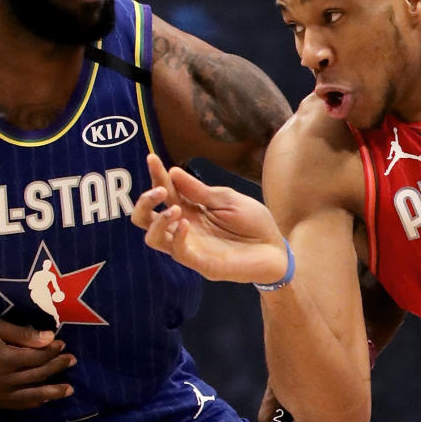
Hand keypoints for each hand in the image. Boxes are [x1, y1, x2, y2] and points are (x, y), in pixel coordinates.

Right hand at [0, 317, 75, 409]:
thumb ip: (21, 334)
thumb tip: (49, 337)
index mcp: (4, 359)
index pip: (37, 357)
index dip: (52, 351)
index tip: (63, 344)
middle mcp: (2, 380)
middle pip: (37, 375)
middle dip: (57, 367)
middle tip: (73, 361)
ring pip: (29, 395)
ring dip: (51, 392)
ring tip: (68, 390)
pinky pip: (13, 405)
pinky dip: (30, 404)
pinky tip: (42, 401)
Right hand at [131, 154, 288, 283]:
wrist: (276, 249)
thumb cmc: (254, 223)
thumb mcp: (229, 200)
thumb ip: (200, 191)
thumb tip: (173, 171)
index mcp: (191, 208)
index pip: (166, 191)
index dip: (157, 175)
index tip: (151, 158)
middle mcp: (184, 227)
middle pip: (145, 218)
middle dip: (145, 201)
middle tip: (159, 190)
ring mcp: (190, 246)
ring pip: (153, 238)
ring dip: (157, 220)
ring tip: (174, 209)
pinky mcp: (200, 263)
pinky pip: (178, 252)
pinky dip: (176, 236)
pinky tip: (185, 224)